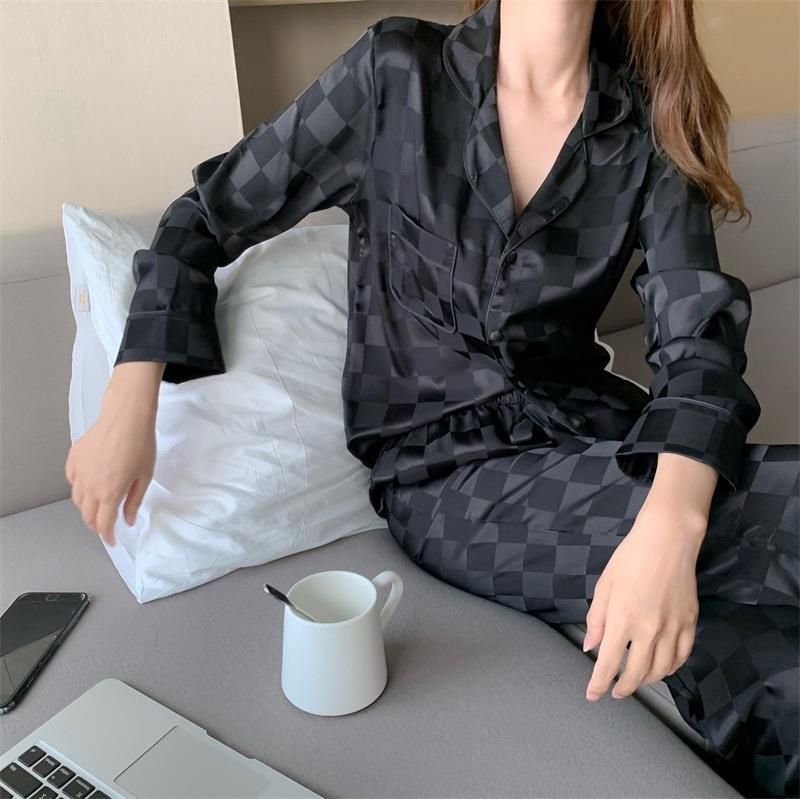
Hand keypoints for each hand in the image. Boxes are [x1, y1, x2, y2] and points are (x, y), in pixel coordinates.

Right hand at [64, 362, 161, 545]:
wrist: (126, 417)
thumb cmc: (139, 443)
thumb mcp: (145, 477)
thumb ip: (134, 501)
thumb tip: (127, 519)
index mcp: (109, 492)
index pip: (103, 524)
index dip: (108, 536)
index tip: (112, 540)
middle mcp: (90, 485)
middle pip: (87, 515)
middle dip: (97, 524)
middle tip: (107, 525)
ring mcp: (79, 471)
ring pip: (77, 499)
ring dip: (87, 507)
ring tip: (100, 506)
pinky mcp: (74, 458)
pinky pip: (72, 480)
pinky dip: (79, 488)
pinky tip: (90, 484)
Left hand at [582, 500, 705, 700]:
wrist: (667, 541)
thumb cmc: (629, 559)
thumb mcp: (604, 587)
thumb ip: (596, 620)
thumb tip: (590, 647)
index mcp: (622, 620)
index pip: (608, 663)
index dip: (598, 683)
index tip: (593, 695)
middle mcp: (649, 630)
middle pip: (636, 673)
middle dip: (623, 687)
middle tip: (615, 692)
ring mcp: (673, 628)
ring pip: (661, 670)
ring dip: (647, 680)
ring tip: (636, 680)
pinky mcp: (691, 623)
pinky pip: (682, 656)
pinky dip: (671, 668)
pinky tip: (662, 667)